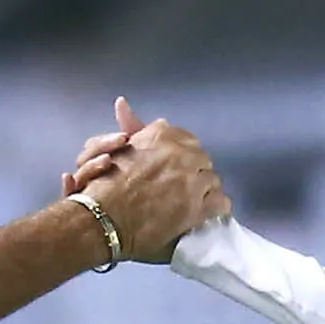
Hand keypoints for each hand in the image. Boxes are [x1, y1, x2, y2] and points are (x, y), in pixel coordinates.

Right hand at [73, 97, 230, 264]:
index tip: (172, 168)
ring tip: (190, 203)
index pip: (185, 139)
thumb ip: (129, 127)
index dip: (180, 155)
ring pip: (212, 180)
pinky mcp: (200, 208)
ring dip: (204, 190)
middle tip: (180, 187)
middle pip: (201, 159)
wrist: (103, 221)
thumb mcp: (113, 149)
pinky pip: (221, 203)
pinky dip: (215, 209)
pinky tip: (204, 214)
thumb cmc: (103, 187)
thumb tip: (122, 102)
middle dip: (193, 171)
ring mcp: (194, 181)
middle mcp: (182, 154)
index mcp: (162, 135)